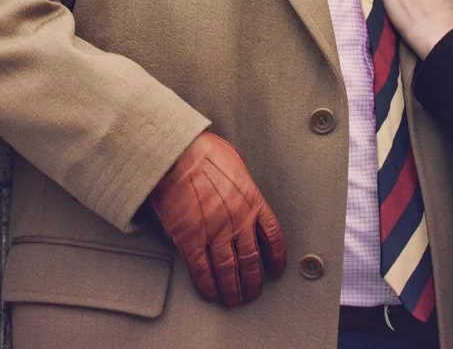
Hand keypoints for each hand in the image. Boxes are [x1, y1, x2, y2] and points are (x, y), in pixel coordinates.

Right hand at [147, 131, 287, 307]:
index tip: (275, 269)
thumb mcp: (234, 161)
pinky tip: (210, 293)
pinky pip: (202, 270)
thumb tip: (238, 185)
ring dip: (232, 289)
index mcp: (252, 201)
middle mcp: (238, 221)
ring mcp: (214, 232)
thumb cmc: (202, 150)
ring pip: (229, 271)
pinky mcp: (190, 239)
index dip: (276, 257)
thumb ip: (240, 181)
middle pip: (251, 261)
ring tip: (233, 300)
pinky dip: (207, 285)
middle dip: (253, 281)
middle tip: (252, 292)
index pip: (272, 236)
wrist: (176, 154)